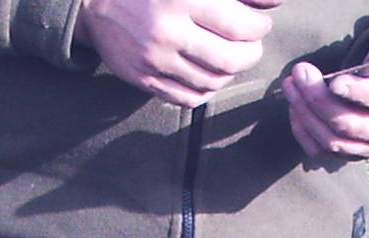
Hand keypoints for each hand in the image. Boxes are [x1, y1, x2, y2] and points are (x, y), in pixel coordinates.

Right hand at [76, 0, 280, 105]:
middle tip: (251, 44)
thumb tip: (273, 2)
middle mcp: (167, 32)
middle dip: (251, 53)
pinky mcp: (143, 80)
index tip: (259, 22)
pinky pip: (188, 98)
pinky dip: (206, 90)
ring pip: (212, 82)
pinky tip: (209, 75)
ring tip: (231, 57)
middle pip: (231, 59)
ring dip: (230, 73)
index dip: (259, 26)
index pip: (241, 25)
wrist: (95, 2)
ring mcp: (154, 60)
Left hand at [278, 4, 368, 160]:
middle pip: (349, 125)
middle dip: (318, 100)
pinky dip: (304, 130)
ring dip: (306, 113)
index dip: (356, 92)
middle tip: (300, 71)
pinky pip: (323, 150)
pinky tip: (294, 104)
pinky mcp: (355, 152)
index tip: (332, 77)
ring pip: (332, 141)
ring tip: (292, 82)